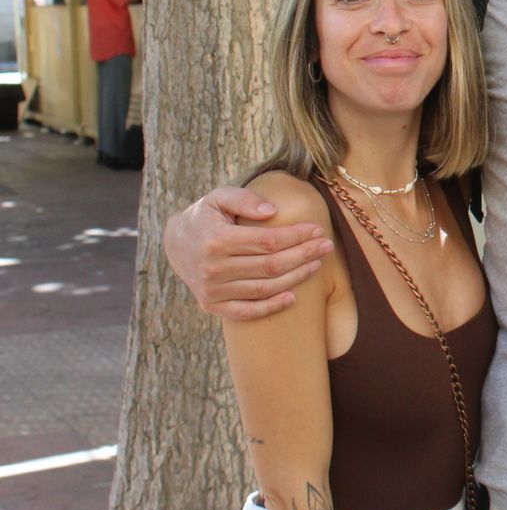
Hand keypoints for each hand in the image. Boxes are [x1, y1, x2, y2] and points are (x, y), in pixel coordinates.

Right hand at [162, 187, 332, 319]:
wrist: (175, 241)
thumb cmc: (206, 215)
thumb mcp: (219, 197)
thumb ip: (245, 199)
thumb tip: (272, 211)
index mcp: (216, 240)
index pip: (268, 241)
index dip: (297, 236)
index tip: (318, 230)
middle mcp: (213, 268)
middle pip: (271, 265)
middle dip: (304, 255)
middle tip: (327, 246)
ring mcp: (212, 290)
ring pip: (264, 288)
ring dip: (296, 277)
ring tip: (317, 264)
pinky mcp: (211, 305)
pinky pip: (246, 312)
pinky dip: (271, 307)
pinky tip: (293, 297)